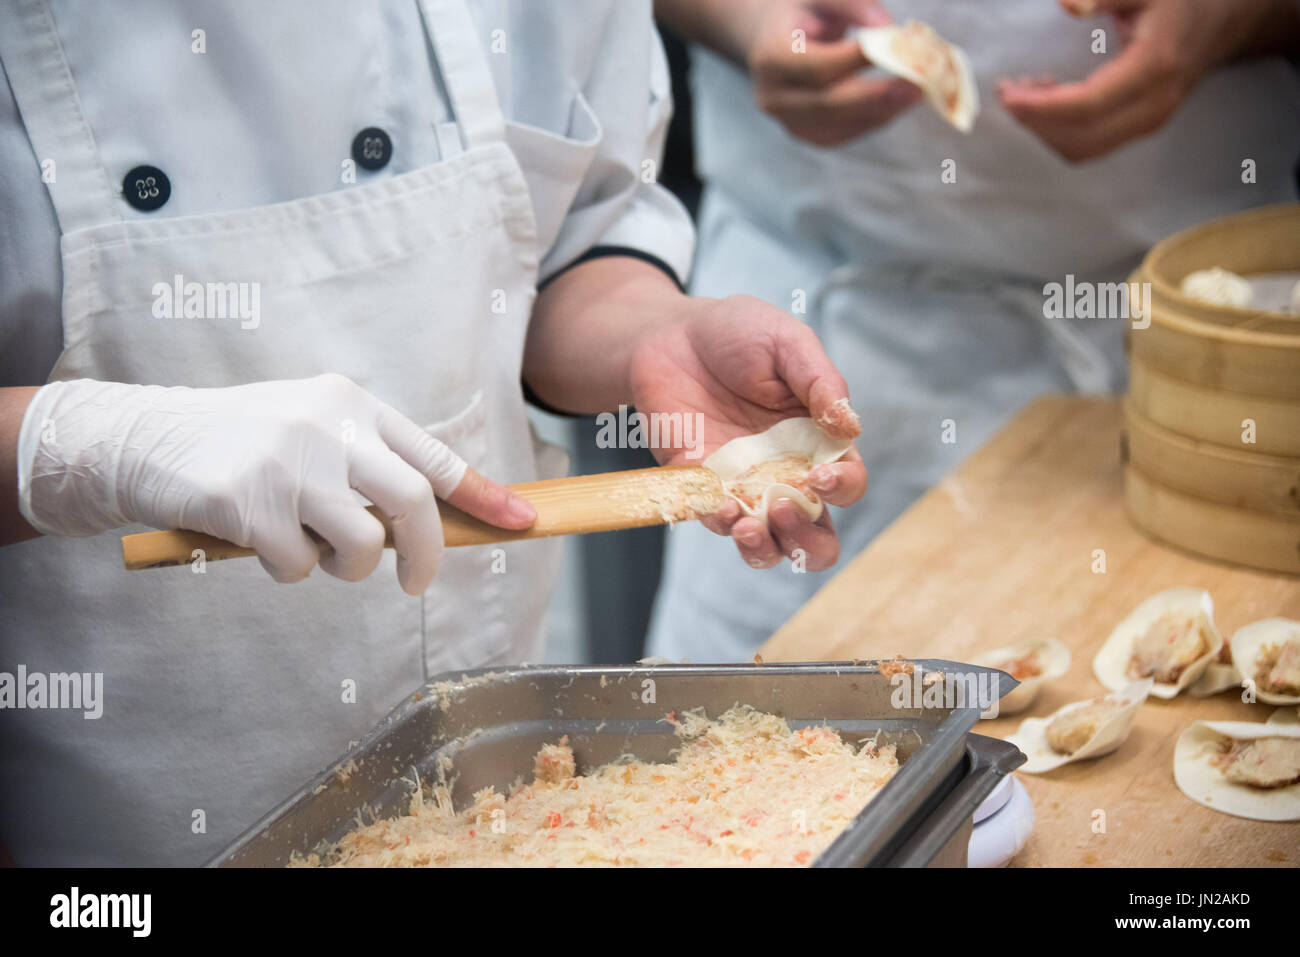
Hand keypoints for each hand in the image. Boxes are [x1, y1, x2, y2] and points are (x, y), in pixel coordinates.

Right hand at [18, 374, 534, 593]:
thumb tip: (430, 523)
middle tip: (415, 584)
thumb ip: (366, 463)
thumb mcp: (311, 430)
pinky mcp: (248, 501)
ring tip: (308, 548)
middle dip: (425, 555)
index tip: (521, 521)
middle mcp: (329, 425)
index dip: (482, 494)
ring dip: (342, 566)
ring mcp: (289, 461)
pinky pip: (298, 567)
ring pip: (360, 545)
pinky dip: (285, 570)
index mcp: (351, 403)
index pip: (433, 455)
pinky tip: (255, 540)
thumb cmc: (242, 443)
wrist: (145, 437)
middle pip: (412, 503)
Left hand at [629, 296, 866, 571]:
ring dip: (764, 547)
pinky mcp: (700, 488)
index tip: (820, 475)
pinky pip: (715, 522)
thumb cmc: (737, 334)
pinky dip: (719, 523)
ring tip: (747, 524)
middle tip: (782, 507)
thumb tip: (850, 425)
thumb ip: (820, 380)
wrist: (669, 335)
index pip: (848, 483)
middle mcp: (785, 474)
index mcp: (818, 442)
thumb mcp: (786, 342)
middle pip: (816, 536)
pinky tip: (717, 503)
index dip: (843, 488)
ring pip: (768, 546)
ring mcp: (743, 486)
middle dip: (807, 540)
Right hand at [746, 0, 920, 145]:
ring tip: (917, 92)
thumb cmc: (802, 11)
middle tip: (917, 85)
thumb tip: (886, 28)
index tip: (895, 50)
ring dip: (881, 111)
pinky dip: (873, 121)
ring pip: (838, 125)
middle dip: (875, 96)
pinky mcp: (806, 134)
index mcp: (770, 58)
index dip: (855, 62)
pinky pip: (843, 134)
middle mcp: (773, 96)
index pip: (816, 67)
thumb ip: (853, 4)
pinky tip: (897, 103)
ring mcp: (788, 121)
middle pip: (827, 103)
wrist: (773, 39)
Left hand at [999, 0, 1298, 161]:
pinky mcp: (1140, 127)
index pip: (1087, 106)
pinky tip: (1047, 98)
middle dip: (1036, 121)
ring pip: (1082, 148)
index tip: (1007, 94)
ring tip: (1025, 91)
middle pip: (1080, 137)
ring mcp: (1149, 121)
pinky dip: (1060, 130)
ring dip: (1045, 128)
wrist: (1222, 18)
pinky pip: (1090, 143)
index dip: (1041, 107)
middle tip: (1009, 90)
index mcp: (1153, 67)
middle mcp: (1153, 104)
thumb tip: (1065, 3)